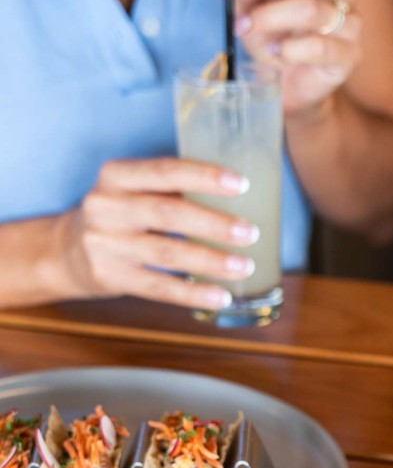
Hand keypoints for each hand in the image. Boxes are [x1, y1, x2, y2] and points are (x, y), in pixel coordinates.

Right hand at [60, 158, 258, 310]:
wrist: (67, 251)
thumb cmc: (118, 217)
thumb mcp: (132, 192)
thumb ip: (170, 191)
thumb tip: (237, 197)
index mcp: (115, 175)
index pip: (164, 171)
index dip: (204, 176)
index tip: (241, 183)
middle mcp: (105, 206)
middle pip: (168, 213)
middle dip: (214, 224)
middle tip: (250, 232)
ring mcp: (105, 244)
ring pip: (166, 253)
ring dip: (211, 261)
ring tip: (245, 266)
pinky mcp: (110, 277)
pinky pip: (159, 287)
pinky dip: (193, 293)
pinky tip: (220, 296)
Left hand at [209, 0, 360, 117]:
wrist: (292, 88)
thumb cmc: (276, 40)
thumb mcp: (254, 5)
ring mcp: (351, 22)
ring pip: (309, 9)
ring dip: (269, 17)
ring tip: (243, 28)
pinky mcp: (350, 55)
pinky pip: (319, 47)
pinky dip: (290, 49)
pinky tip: (275, 52)